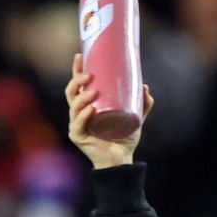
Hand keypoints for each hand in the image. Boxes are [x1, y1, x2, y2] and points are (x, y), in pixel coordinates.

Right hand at [66, 53, 153, 169]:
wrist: (121, 160)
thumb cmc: (124, 139)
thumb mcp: (135, 118)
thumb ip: (142, 104)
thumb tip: (145, 86)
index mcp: (87, 106)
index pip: (78, 85)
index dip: (76, 70)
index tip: (80, 56)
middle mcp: (79, 114)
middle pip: (71, 93)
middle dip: (77, 81)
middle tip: (88, 75)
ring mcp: (77, 126)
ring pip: (74, 107)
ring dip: (81, 98)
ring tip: (93, 93)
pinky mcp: (78, 137)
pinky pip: (78, 125)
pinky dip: (83, 116)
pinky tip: (89, 110)